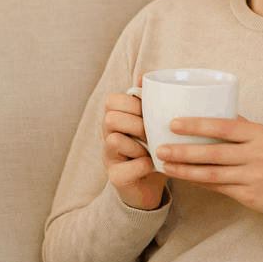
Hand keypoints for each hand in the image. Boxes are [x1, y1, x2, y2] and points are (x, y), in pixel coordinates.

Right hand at [101, 73, 166, 209]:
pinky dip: (141, 166)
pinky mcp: (115, 178)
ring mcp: (109, 158)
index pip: (113, 100)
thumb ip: (150, 101)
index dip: (133, 103)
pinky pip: (124, 169)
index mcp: (116, 119)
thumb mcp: (155, 122)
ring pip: (113, 140)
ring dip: (137, 144)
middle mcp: (107, 136)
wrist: (151, 186)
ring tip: (150, 149)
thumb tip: (144, 75)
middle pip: (110, 117)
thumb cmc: (155, 148)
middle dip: (136, 122)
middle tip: (151, 133)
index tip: (149, 112)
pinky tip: (151, 165)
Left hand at [157, 116, 262, 217]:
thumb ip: (237, 125)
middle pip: (213, 153)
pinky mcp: (248, 195)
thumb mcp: (262, 135)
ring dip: (185, 169)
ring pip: (211, 174)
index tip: (173, 124)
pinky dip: (197, 181)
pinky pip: (216, 187)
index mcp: (258, 133)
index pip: (224, 126)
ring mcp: (252, 176)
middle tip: (160, 148)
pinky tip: (182, 176)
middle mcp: (256, 154)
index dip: (197, 125)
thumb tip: (204, 108)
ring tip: (165, 164)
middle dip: (183, 151)